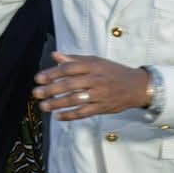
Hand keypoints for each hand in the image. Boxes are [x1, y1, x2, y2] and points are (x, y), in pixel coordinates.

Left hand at [33, 52, 151, 121]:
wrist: (137, 86)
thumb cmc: (113, 72)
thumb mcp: (96, 61)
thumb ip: (75, 59)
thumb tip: (55, 55)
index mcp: (93, 66)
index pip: (69, 68)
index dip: (52, 73)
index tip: (39, 78)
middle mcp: (95, 79)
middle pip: (70, 84)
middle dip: (51, 89)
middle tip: (36, 93)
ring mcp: (99, 94)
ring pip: (75, 99)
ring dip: (57, 103)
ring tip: (43, 106)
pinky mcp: (102, 107)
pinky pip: (84, 112)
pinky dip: (70, 115)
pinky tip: (58, 116)